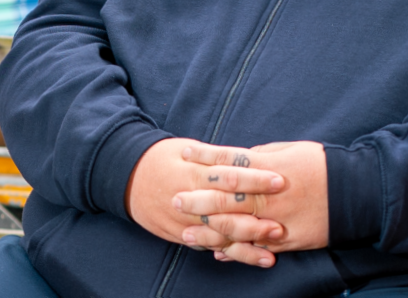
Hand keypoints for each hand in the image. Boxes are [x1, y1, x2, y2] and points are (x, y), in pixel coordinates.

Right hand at [125, 138, 288, 249]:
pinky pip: (210, 246)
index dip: (255, 179)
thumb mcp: (186, 149)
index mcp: (192, 172)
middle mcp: (188, 198)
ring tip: (274, 243)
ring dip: (248, 240)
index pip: (228, 176)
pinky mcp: (181, 235)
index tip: (280, 180)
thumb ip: (216, 158)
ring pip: (219, 234)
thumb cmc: (161, 158)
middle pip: (225, 209)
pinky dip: (233, 253)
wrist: (126, 178)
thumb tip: (251, 158)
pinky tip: (256, 257)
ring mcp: (183, 220)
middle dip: (255, 217)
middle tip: (281, 221)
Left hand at [173, 141, 328, 265]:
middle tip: (173, 200)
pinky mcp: (287, 240)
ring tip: (185, 232)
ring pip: (235, 228)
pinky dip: (235, 250)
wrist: (358, 192)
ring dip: (208, 231)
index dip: (203, 157)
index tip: (183, 154)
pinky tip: (216, 252)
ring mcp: (276, 220)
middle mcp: (267, 195)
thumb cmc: (324, 165)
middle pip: (224, 198)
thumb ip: (261, 157)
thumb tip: (238, 160)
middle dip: (196, 199)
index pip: (227, 161)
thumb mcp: (290, 151)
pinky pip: (255, 247)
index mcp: (267, 168)